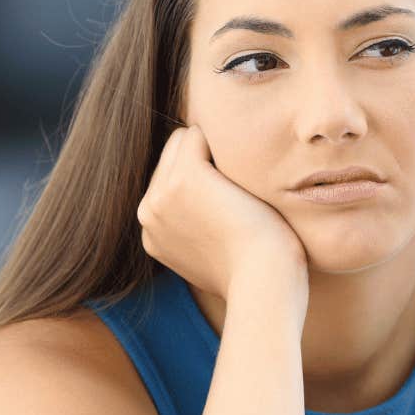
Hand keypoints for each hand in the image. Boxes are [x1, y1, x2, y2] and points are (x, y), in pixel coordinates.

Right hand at [137, 126, 306, 302]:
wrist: (265, 280)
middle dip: (204, 160)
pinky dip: (224, 142)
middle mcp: (149, 212)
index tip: (232, 201)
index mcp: (152, 233)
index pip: (166, 179)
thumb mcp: (214, 255)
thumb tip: (207, 211)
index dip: (204, 178)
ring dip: (214, 150)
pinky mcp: (185, 177)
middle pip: (171, 155)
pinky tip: (245, 170)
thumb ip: (197, 232)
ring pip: (182, 140)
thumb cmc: (255, 270)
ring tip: (242, 185)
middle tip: (241, 191)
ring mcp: (161, 194)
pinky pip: (198, 134)